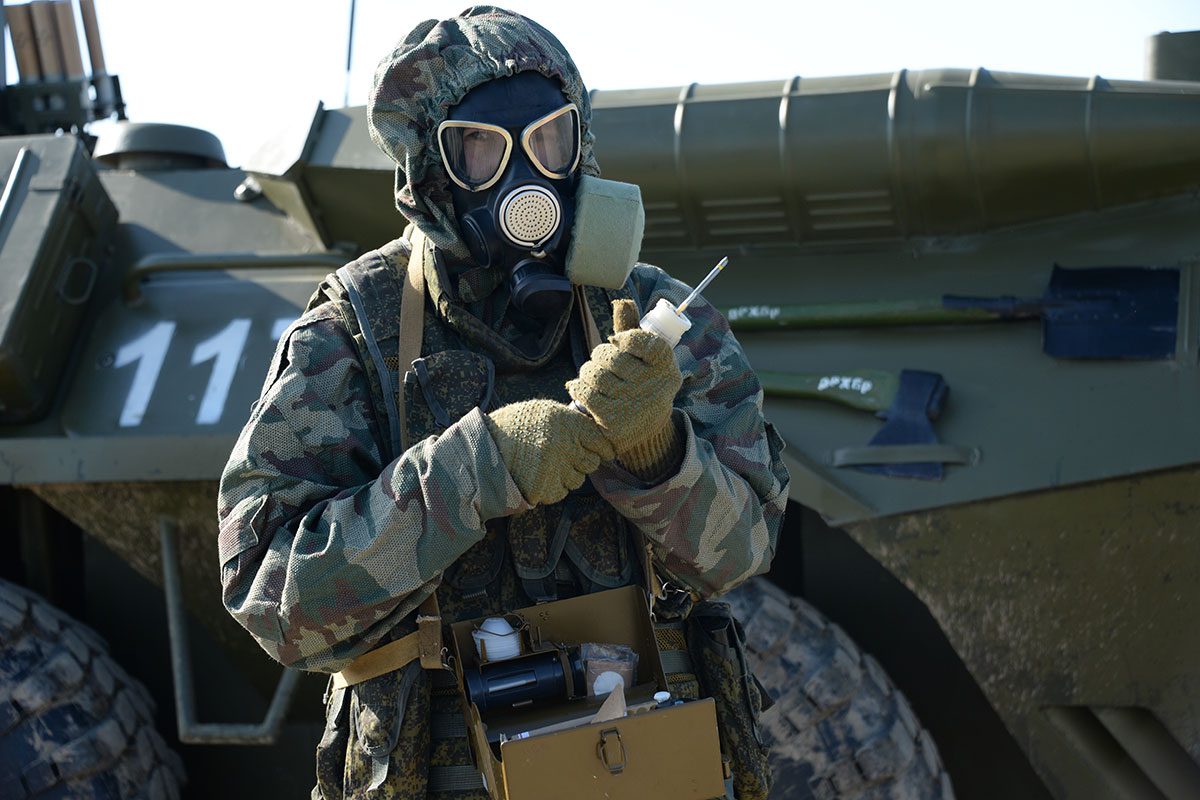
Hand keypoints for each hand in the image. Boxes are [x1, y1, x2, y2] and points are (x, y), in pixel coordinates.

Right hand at [484, 399, 615, 505]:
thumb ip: (571, 422)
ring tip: (544, 465)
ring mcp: (557, 469)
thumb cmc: (514, 425)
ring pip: (576, 481)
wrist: (482, 446)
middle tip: (561, 457)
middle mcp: (567, 445)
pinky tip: (535, 476)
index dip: (600, 447)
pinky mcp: (545, 488)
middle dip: (580, 462)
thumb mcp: (545, 412)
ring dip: (565, 476)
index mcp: (569, 423)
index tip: (597, 450)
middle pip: (591, 463)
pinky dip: (550, 488)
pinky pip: (559, 493)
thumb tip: (594, 433)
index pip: (602, 442)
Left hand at [566, 299, 682, 467]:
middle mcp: (654, 387)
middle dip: (600, 356)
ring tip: (592, 376)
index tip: (618, 342)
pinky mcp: (613, 422)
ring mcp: (634, 406)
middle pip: (611, 356)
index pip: (644, 341)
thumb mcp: (643, 359)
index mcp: (666, 367)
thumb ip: (632, 331)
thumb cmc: (638, 383)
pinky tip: (579, 388)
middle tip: (601, 363)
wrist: (639, 429)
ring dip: (587, 371)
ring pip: (595, 373)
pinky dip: (577, 387)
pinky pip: (584, 392)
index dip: (626, 338)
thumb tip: (621, 302)